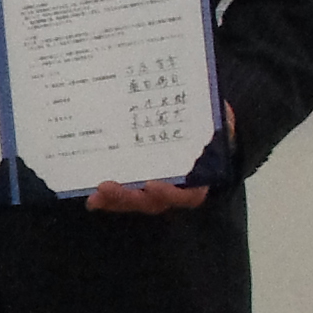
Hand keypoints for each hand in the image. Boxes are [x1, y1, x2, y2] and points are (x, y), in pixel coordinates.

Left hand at [87, 105, 233, 214]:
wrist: (204, 129)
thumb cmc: (212, 127)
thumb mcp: (220, 120)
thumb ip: (219, 118)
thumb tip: (218, 109)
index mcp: (200, 178)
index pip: (188, 195)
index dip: (171, 194)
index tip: (153, 184)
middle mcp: (175, 189)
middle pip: (152, 202)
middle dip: (129, 197)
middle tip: (107, 187)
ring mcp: (154, 188)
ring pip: (134, 201)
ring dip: (113, 199)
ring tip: (94, 193)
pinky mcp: (137, 182)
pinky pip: (122, 194)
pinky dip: (107, 197)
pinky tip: (92, 196)